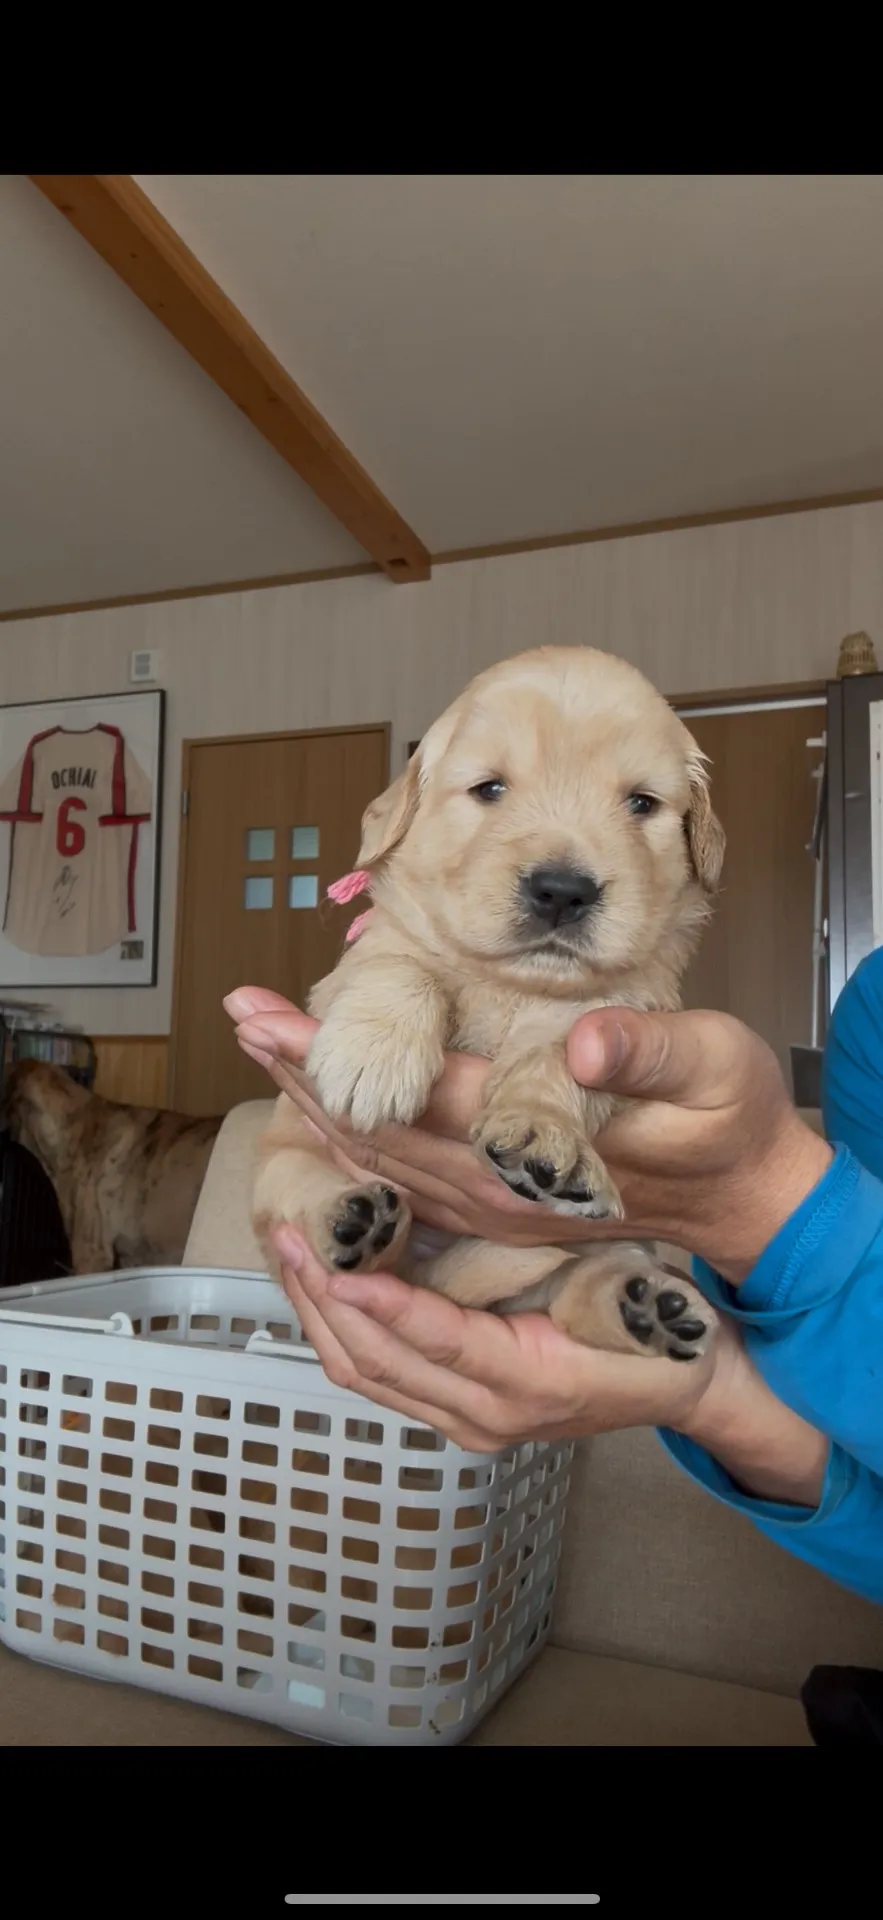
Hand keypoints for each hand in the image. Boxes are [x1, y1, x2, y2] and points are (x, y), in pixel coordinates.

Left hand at [225, 988, 831, 1280]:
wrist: (746, 1198)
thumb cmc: (731, 1123)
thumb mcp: (717, 1070)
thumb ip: (652, 1053)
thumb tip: (589, 1039)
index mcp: (542, 1155)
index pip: (418, 1102)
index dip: (339, 1054)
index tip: (273, 1015)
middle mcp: (501, 1193)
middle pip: (376, 1135)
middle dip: (302, 1072)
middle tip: (243, 1013)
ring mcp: (491, 1208)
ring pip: (378, 1161)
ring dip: (314, 1099)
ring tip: (262, 1038)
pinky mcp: (491, 1207)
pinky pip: (399, 1180)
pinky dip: (350, 1134)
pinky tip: (317, 1097)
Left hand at [275, 1221, 727, 1448]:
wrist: (691, 1386)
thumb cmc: (666, 1326)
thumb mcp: (628, 1287)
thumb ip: (565, 1264)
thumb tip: (504, 1200)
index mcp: (534, 1384)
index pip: (440, 1344)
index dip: (383, 1303)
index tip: (336, 1261)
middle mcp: (487, 1417)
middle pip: (379, 1365)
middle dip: (323, 1299)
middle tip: (288, 1231)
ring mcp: (466, 1420)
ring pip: (366, 1374)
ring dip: (317, 1311)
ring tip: (288, 1243)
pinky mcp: (454, 1408)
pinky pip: (379, 1373)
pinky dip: (340, 1323)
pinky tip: (319, 1271)